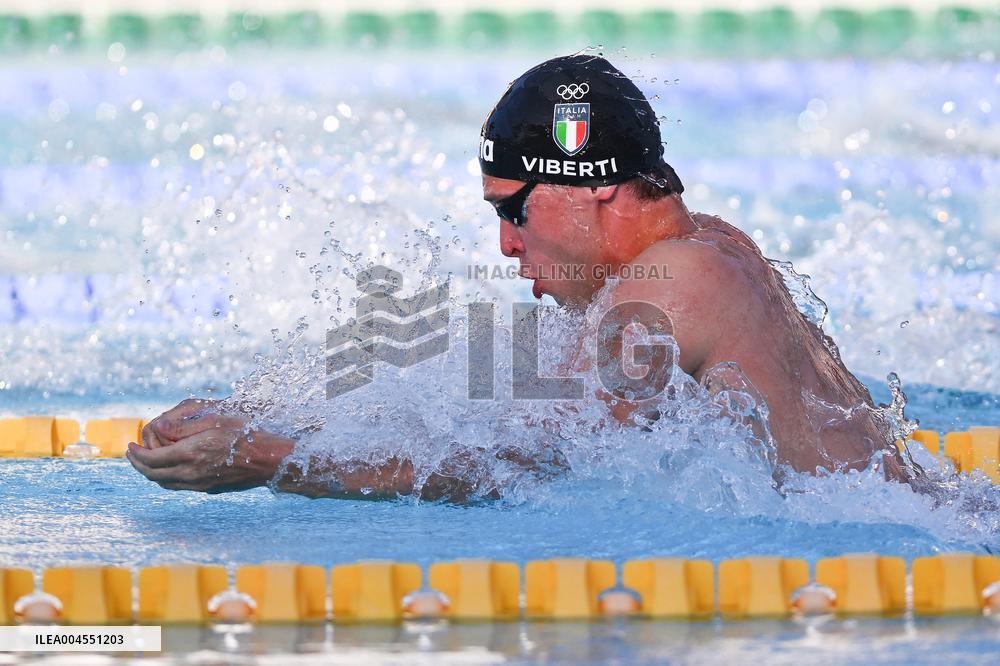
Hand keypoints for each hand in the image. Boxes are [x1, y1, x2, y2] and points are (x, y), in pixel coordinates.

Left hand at [127, 402, 293, 492]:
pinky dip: (166, 477)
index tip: (129, 445)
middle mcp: (191, 473)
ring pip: (164, 483)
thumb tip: (157, 427)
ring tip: (146, 461)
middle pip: (153, 475)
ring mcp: (200, 484)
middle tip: (132, 454)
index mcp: (190, 454)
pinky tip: (170, 468)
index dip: (136, 454)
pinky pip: (178, 486)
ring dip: (151, 473)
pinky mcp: (208, 488)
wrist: (269, 460)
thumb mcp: (215, 420)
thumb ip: (183, 426)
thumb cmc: (246, 434)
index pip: (151, 459)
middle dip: (138, 465)